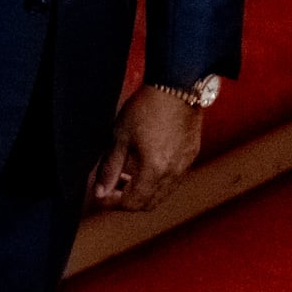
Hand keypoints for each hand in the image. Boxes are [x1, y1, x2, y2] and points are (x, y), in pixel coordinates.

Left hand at [88, 83, 204, 213]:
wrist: (177, 88)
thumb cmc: (146, 108)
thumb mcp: (119, 138)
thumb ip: (109, 168)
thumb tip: (100, 192)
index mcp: (155, 169)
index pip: (133, 203)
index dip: (113, 203)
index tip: (101, 194)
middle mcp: (174, 172)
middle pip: (150, 204)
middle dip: (128, 201)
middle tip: (111, 187)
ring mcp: (185, 164)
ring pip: (163, 193)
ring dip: (143, 192)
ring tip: (125, 175)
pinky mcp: (191, 155)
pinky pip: (174, 180)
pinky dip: (157, 181)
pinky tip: (144, 165)